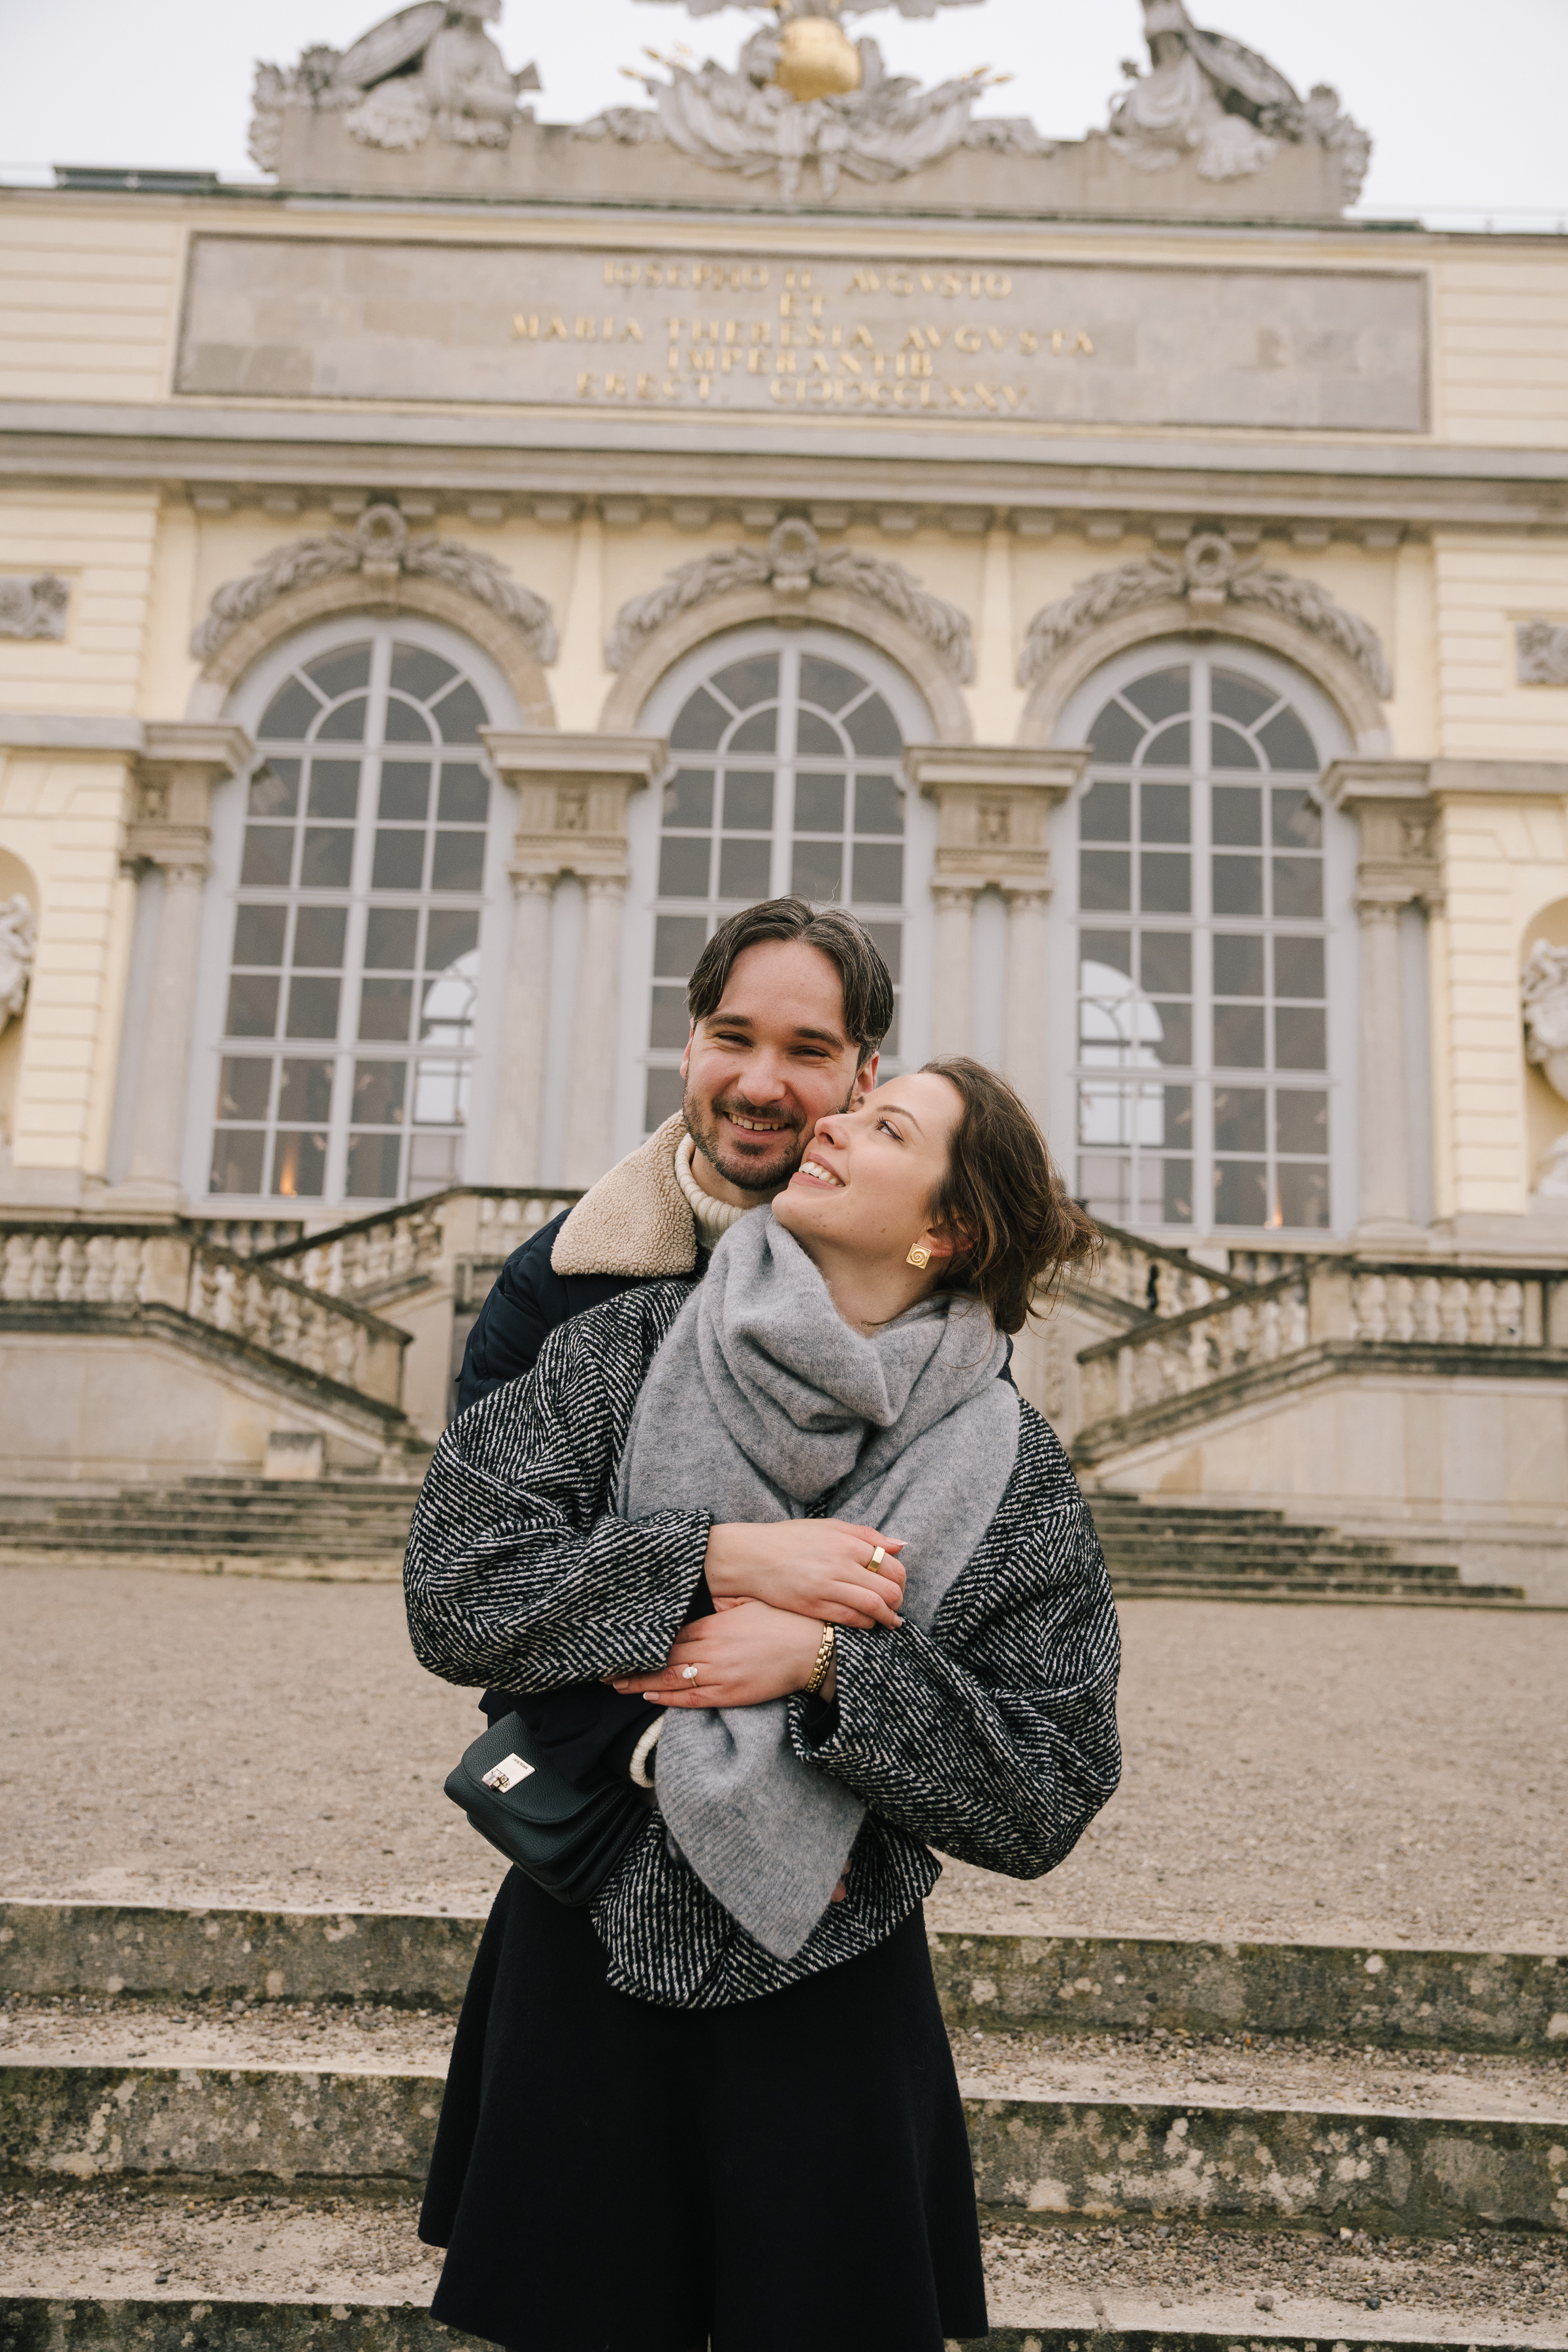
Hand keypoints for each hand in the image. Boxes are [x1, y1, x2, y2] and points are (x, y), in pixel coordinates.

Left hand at [612, 1599, 826, 1709]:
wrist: (812, 1649)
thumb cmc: (781, 1621)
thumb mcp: (748, 1602)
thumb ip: (719, 1601)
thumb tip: (699, 1595)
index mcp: (711, 1625)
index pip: (667, 1635)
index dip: (642, 1641)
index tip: (621, 1642)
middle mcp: (709, 1651)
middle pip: (661, 1659)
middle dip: (631, 1666)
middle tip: (605, 1669)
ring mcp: (718, 1675)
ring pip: (670, 1681)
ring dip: (641, 1683)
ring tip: (617, 1685)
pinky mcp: (729, 1695)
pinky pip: (691, 1699)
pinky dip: (667, 1698)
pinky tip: (650, 1695)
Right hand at [704, 1519, 904, 1629]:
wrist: (752, 1556)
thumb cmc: (791, 1539)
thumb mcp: (829, 1527)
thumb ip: (866, 1535)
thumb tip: (900, 1545)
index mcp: (848, 1542)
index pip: (891, 1565)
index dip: (901, 1580)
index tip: (898, 1586)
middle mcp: (841, 1563)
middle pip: (889, 1589)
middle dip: (898, 1601)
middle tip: (896, 1606)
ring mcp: (827, 1586)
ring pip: (874, 1607)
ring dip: (887, 1617)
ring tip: (889, 1621)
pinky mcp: (814, 1605)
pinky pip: (851, 1619)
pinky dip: (866, 1624)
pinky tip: (867, 1624)